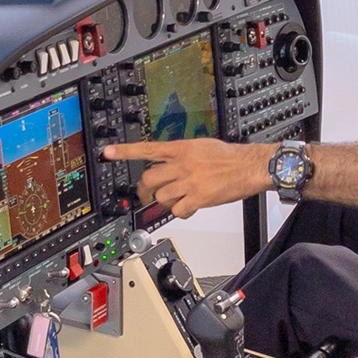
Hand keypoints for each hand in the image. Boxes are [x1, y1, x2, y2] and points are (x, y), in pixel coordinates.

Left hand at [102, 138, 272, 217]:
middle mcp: (182, 164)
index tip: (108, 152)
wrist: (250, 166)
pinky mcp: (198, 198)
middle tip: (147, 194)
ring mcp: (189, 181)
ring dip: (165, 202)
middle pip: (149, 178)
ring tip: (176, 200)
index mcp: (182, 148)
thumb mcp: (201, 146)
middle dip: (145, 189)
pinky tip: (189, 208)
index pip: (147, 149)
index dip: (125, 151)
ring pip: (161, 196)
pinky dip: (181, 212)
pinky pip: (177, 210)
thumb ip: (181, 154)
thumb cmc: (230, 157)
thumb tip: (168, 162)